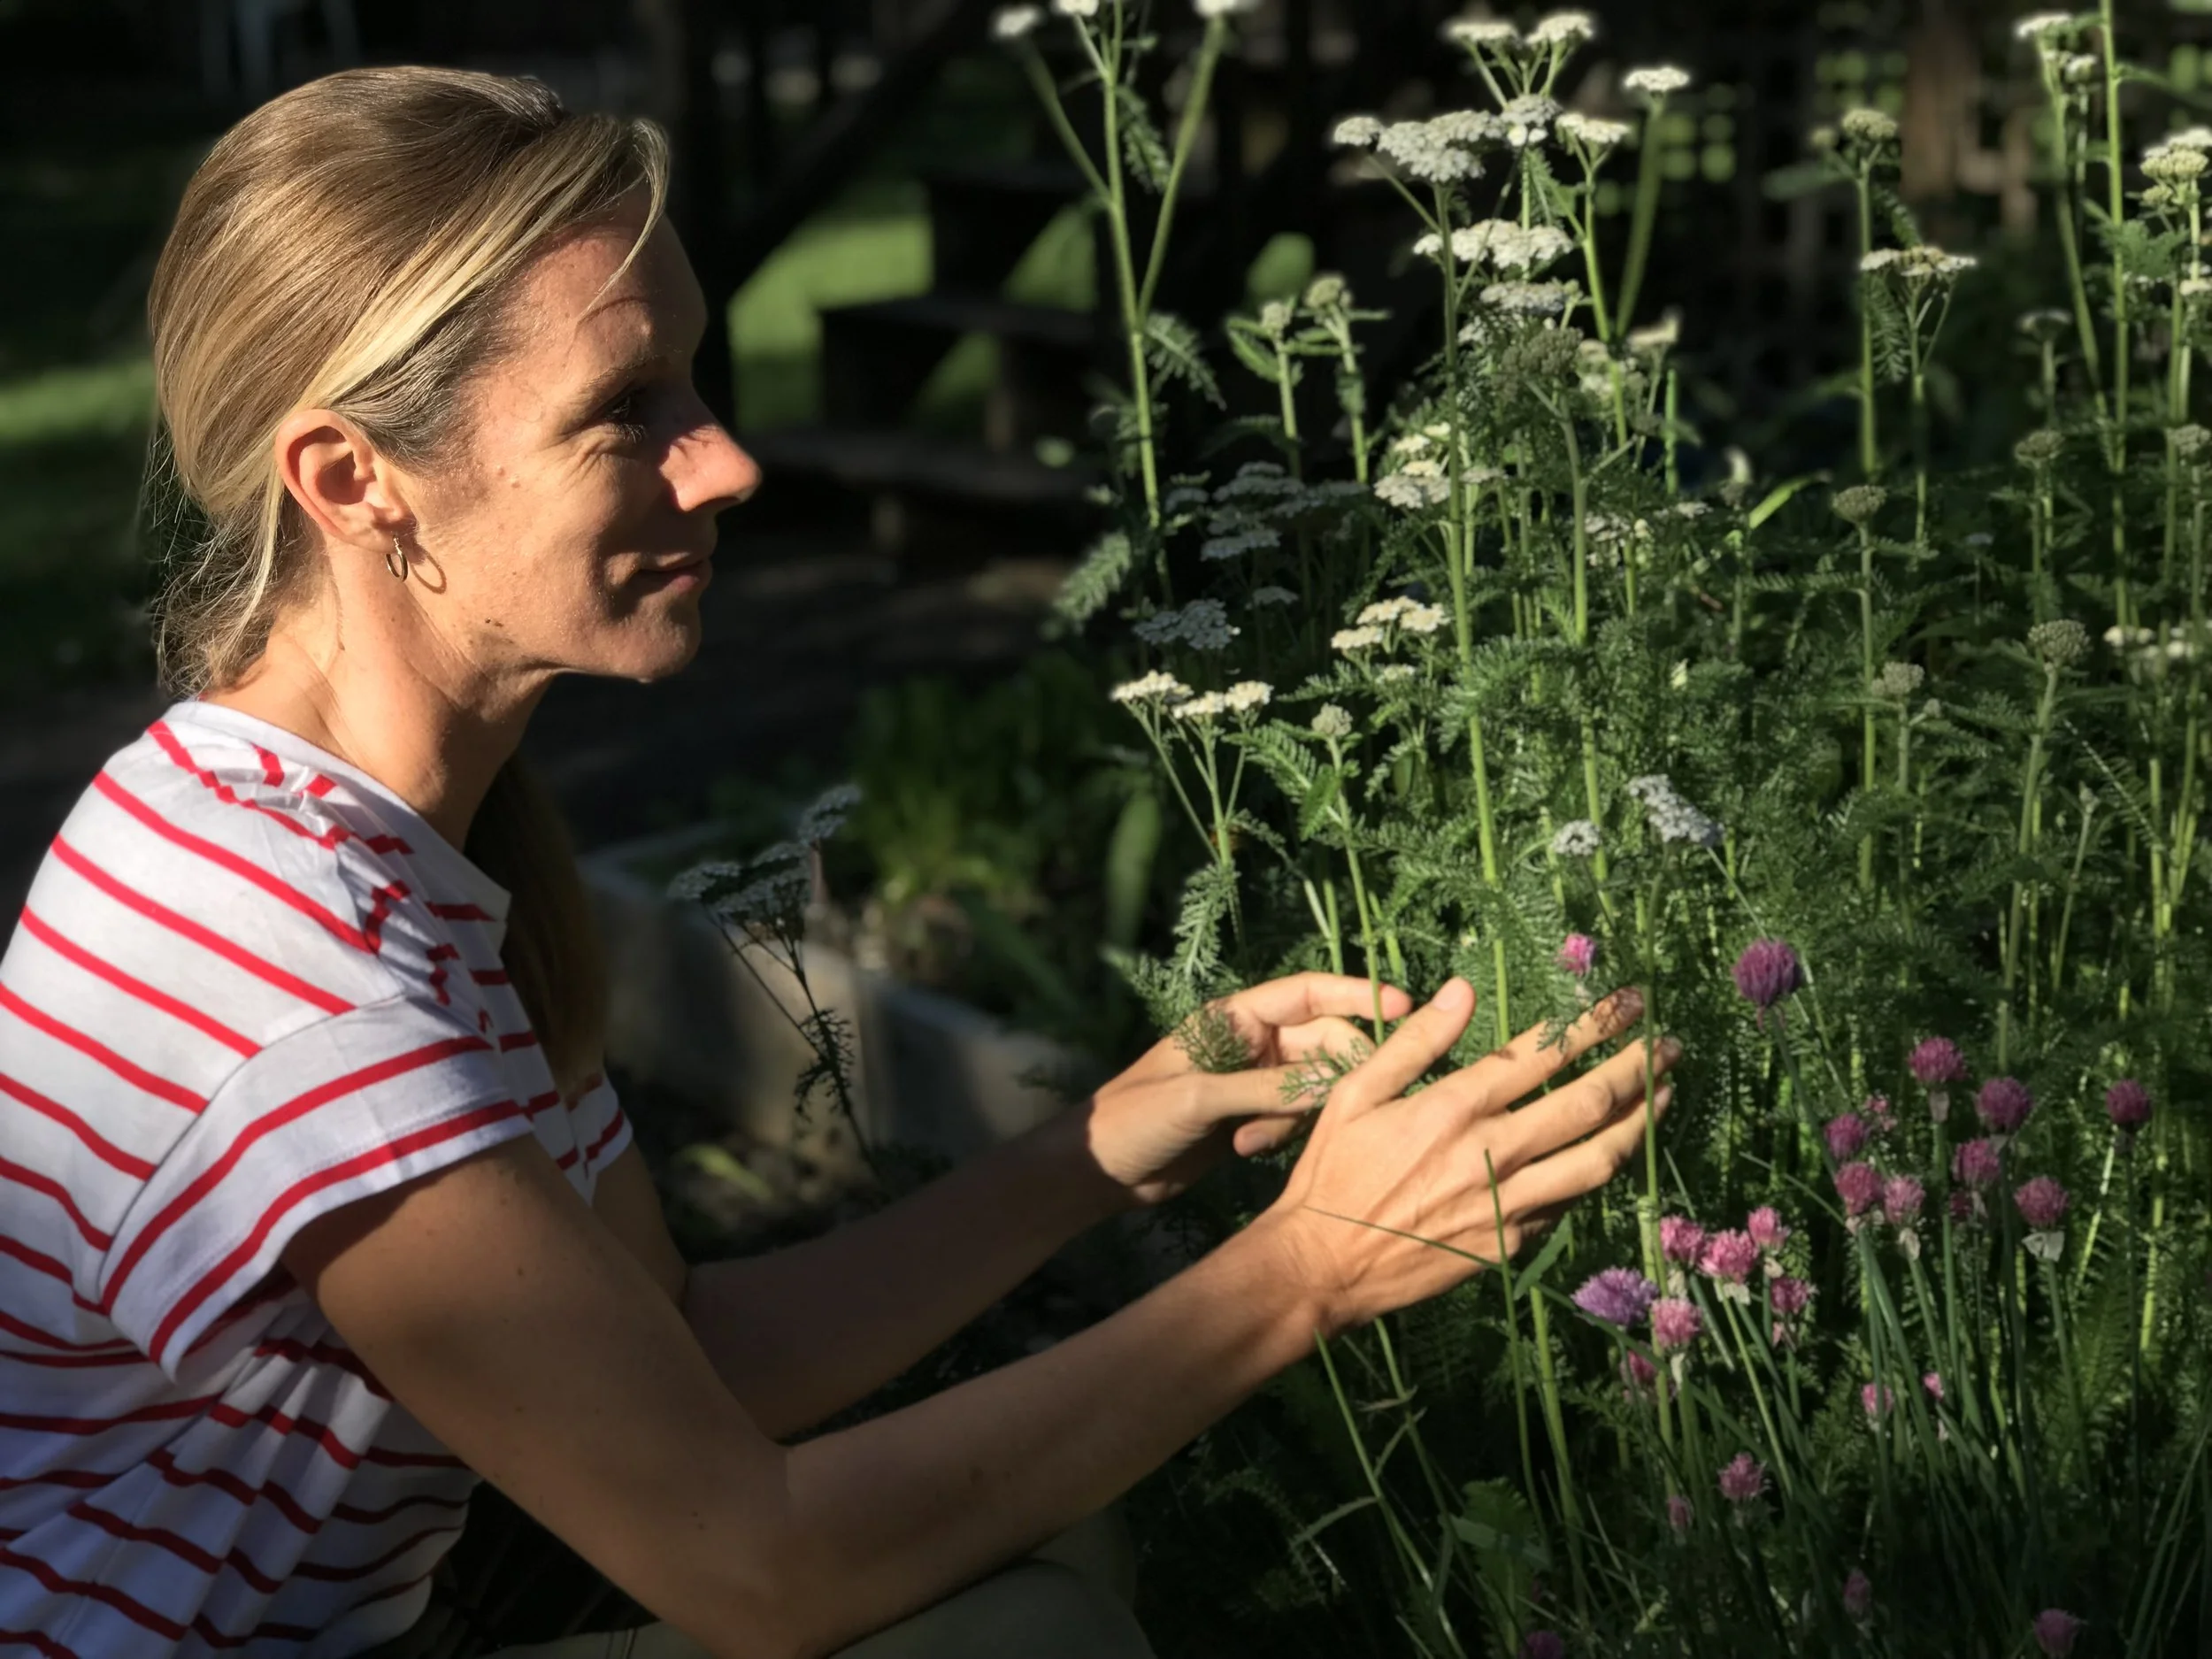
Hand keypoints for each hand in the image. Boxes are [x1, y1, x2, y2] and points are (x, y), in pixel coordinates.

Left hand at [1066, 972, 1412, 1209]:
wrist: (1099, 1170)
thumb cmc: (1136, 1118)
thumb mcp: (1198, 1099)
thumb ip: (1265, 1089)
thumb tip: (1335, 1083)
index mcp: (1233, 1016)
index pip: (1308, 993)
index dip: (1356, 996)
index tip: (1403, 1008)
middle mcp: (1249, 1041)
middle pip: (1322, 1041)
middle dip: (1334, 1071)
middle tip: (1343, 1105)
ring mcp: (1252, 1079)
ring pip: (1311, 1083)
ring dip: (1299, 1111)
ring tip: (1255, 1139)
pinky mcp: (1251, 1115)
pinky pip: (1294, 1114)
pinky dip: (1283, 1130)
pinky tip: (1248, 1150)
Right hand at [1254, 979, 1675, 1334]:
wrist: (1323, 1266)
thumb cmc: (1332, 1172)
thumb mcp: (1355, 1094)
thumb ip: (1415, 1043)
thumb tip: (1462, 991)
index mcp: (1452, 1108)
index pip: (1539, 1055)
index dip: (1591, 1025)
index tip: (1625, 1002)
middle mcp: (1490, 1153)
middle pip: (1586, 1103)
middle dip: (1636, 1066)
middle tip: (1670, 1041)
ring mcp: (1507, 1204)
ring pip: (1595, 1160)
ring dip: (1638, 1123)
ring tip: (1666, 1094)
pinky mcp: (1510, 1244)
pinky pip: (1569, 1204)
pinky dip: (1597, 1174)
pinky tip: (1612, 1153)